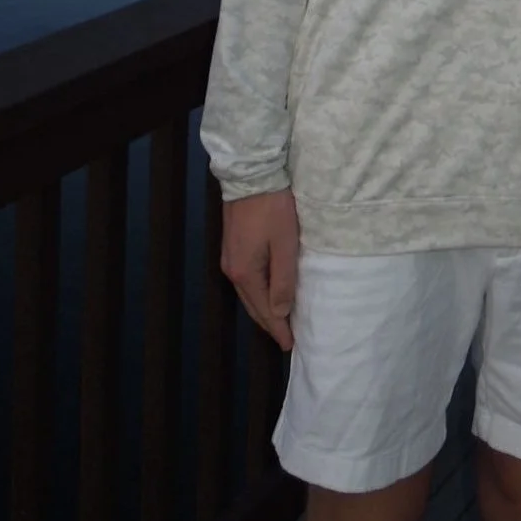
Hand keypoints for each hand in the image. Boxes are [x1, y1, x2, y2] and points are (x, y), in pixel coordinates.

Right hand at [221, 189, 298, 348]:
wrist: (252, 175)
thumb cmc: (273, 209)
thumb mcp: (285, 244)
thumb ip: (283, 280)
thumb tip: (280, 313)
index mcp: (245, 274)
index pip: (264, 310)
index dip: (278, 329)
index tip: (291, 345)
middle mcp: (232, 270)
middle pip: (252, 305)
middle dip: (269, 323)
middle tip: (286, 338)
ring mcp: (229, 258)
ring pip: (248, 293)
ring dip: (263, 308)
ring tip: (279, 320)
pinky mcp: (232, 246)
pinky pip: (246, 280)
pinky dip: (257, 292)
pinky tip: (267, 292)